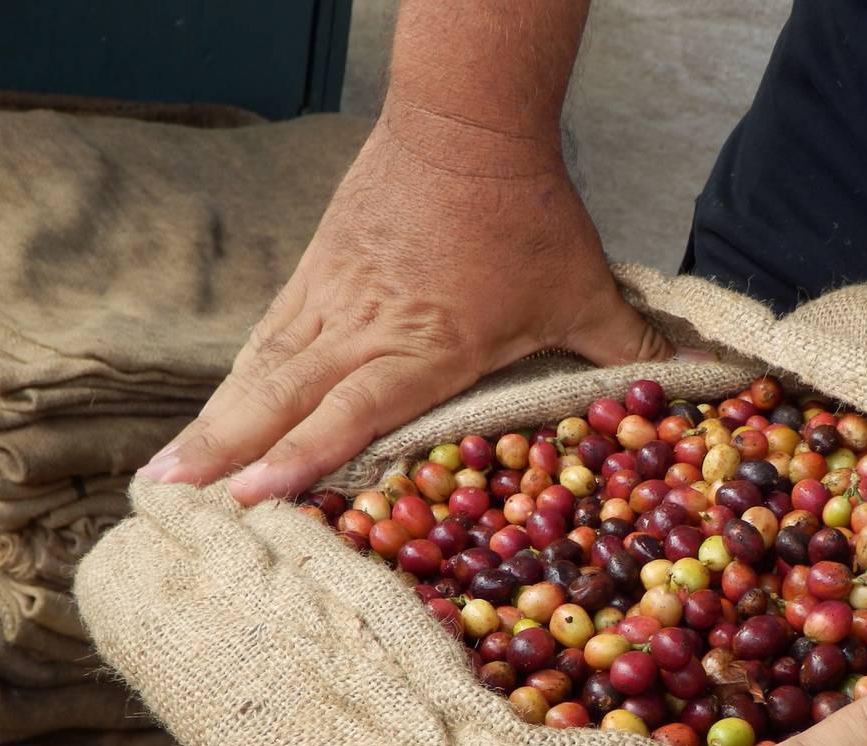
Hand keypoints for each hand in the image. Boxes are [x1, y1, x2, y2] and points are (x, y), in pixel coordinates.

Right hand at [139, 114, 671, 501]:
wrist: (466, 123)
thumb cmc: (528, 217)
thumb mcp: (584, 291)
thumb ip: (631, 347)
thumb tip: (704, 373)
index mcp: (423, 345)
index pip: (349, 413)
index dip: (297, 459)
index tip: (245, 501)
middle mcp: (363, 327)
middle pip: (278, 396)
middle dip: (220, 453)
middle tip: (162, 501)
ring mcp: (331, 296)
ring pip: (260, 367)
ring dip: (213, 421)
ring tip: (164, 472)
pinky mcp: (318, 270)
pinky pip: (269, 334)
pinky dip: (239, 378)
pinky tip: (219, 409)